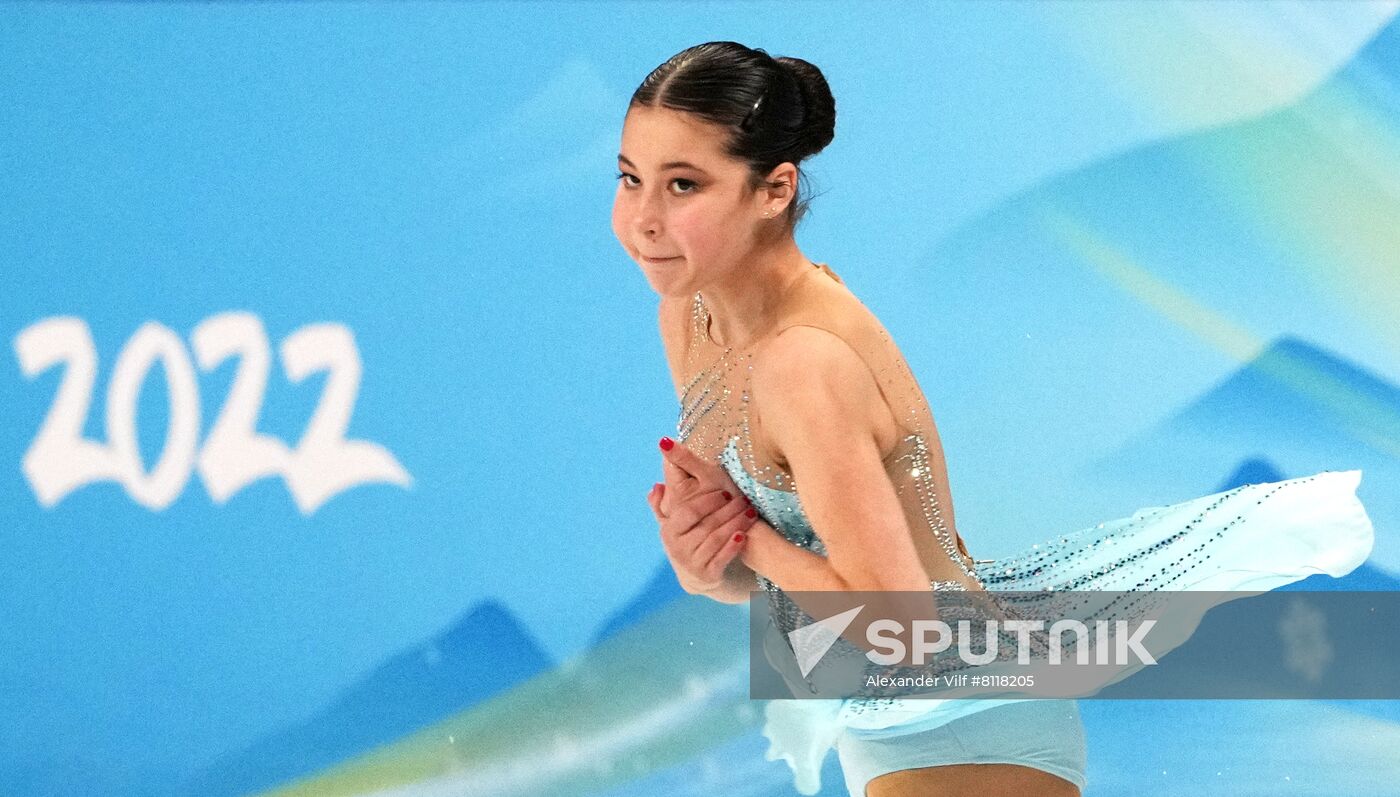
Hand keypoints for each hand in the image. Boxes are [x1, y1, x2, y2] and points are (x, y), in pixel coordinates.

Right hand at [646, 436, 757, 593]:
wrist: (696, 576)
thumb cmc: (686, 541)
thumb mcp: (671, 523)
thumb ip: (661, 504)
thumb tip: (658, 486)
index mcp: (669, 531)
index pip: (688, 511)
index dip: (708, 501)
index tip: (725, 493)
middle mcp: (677, 548)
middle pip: (707, 524)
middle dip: (728, 510)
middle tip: (743, 499)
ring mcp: (692, 563)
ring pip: (717, 539)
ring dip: (736, 524)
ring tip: (750, 512)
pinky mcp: (707, 576)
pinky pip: (722, 558)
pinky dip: (733, 546)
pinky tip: (744, 534)